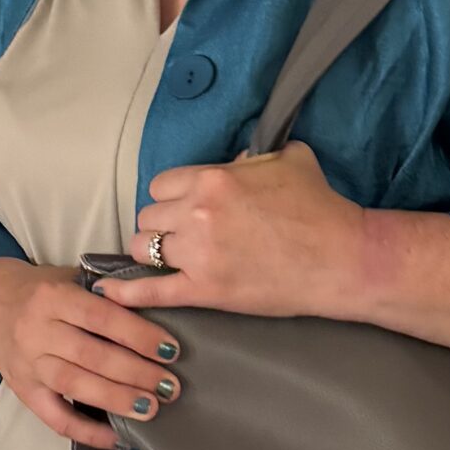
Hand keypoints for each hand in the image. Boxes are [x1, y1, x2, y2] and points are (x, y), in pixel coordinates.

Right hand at [0, 257, 181, 449]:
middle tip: (170, 386)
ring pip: (75, 385)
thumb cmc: (40, 292)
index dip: (138, 335)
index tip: (171, 349)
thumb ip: (104, 290)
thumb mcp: (67, 278)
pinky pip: (56, 418)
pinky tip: (118, 439)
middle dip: (135, 372)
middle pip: (91, 355)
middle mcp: (37, 330)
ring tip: (150, 408)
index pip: (101, 317)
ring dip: (116, 399)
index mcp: (53, 296)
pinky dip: (88, 432)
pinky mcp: (23, 392)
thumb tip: (157, 303)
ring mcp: (28, 364)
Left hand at [94, 141, 366, 320]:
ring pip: (143, 248)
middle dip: (162, 225)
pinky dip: (126, 293)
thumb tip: (236, 161)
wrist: (342, 258)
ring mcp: (198, 253)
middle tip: (182, 235)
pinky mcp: (204, 289)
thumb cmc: (320, 207)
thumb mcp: (290, 159)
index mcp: (213, 178)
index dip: (172, 197)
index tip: (184, 208)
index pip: (162, 184)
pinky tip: (108, 293)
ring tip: (167, 258)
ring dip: (152, 252)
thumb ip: (254, 155)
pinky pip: (151, 291)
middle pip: (148, 216)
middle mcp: (198, 213)